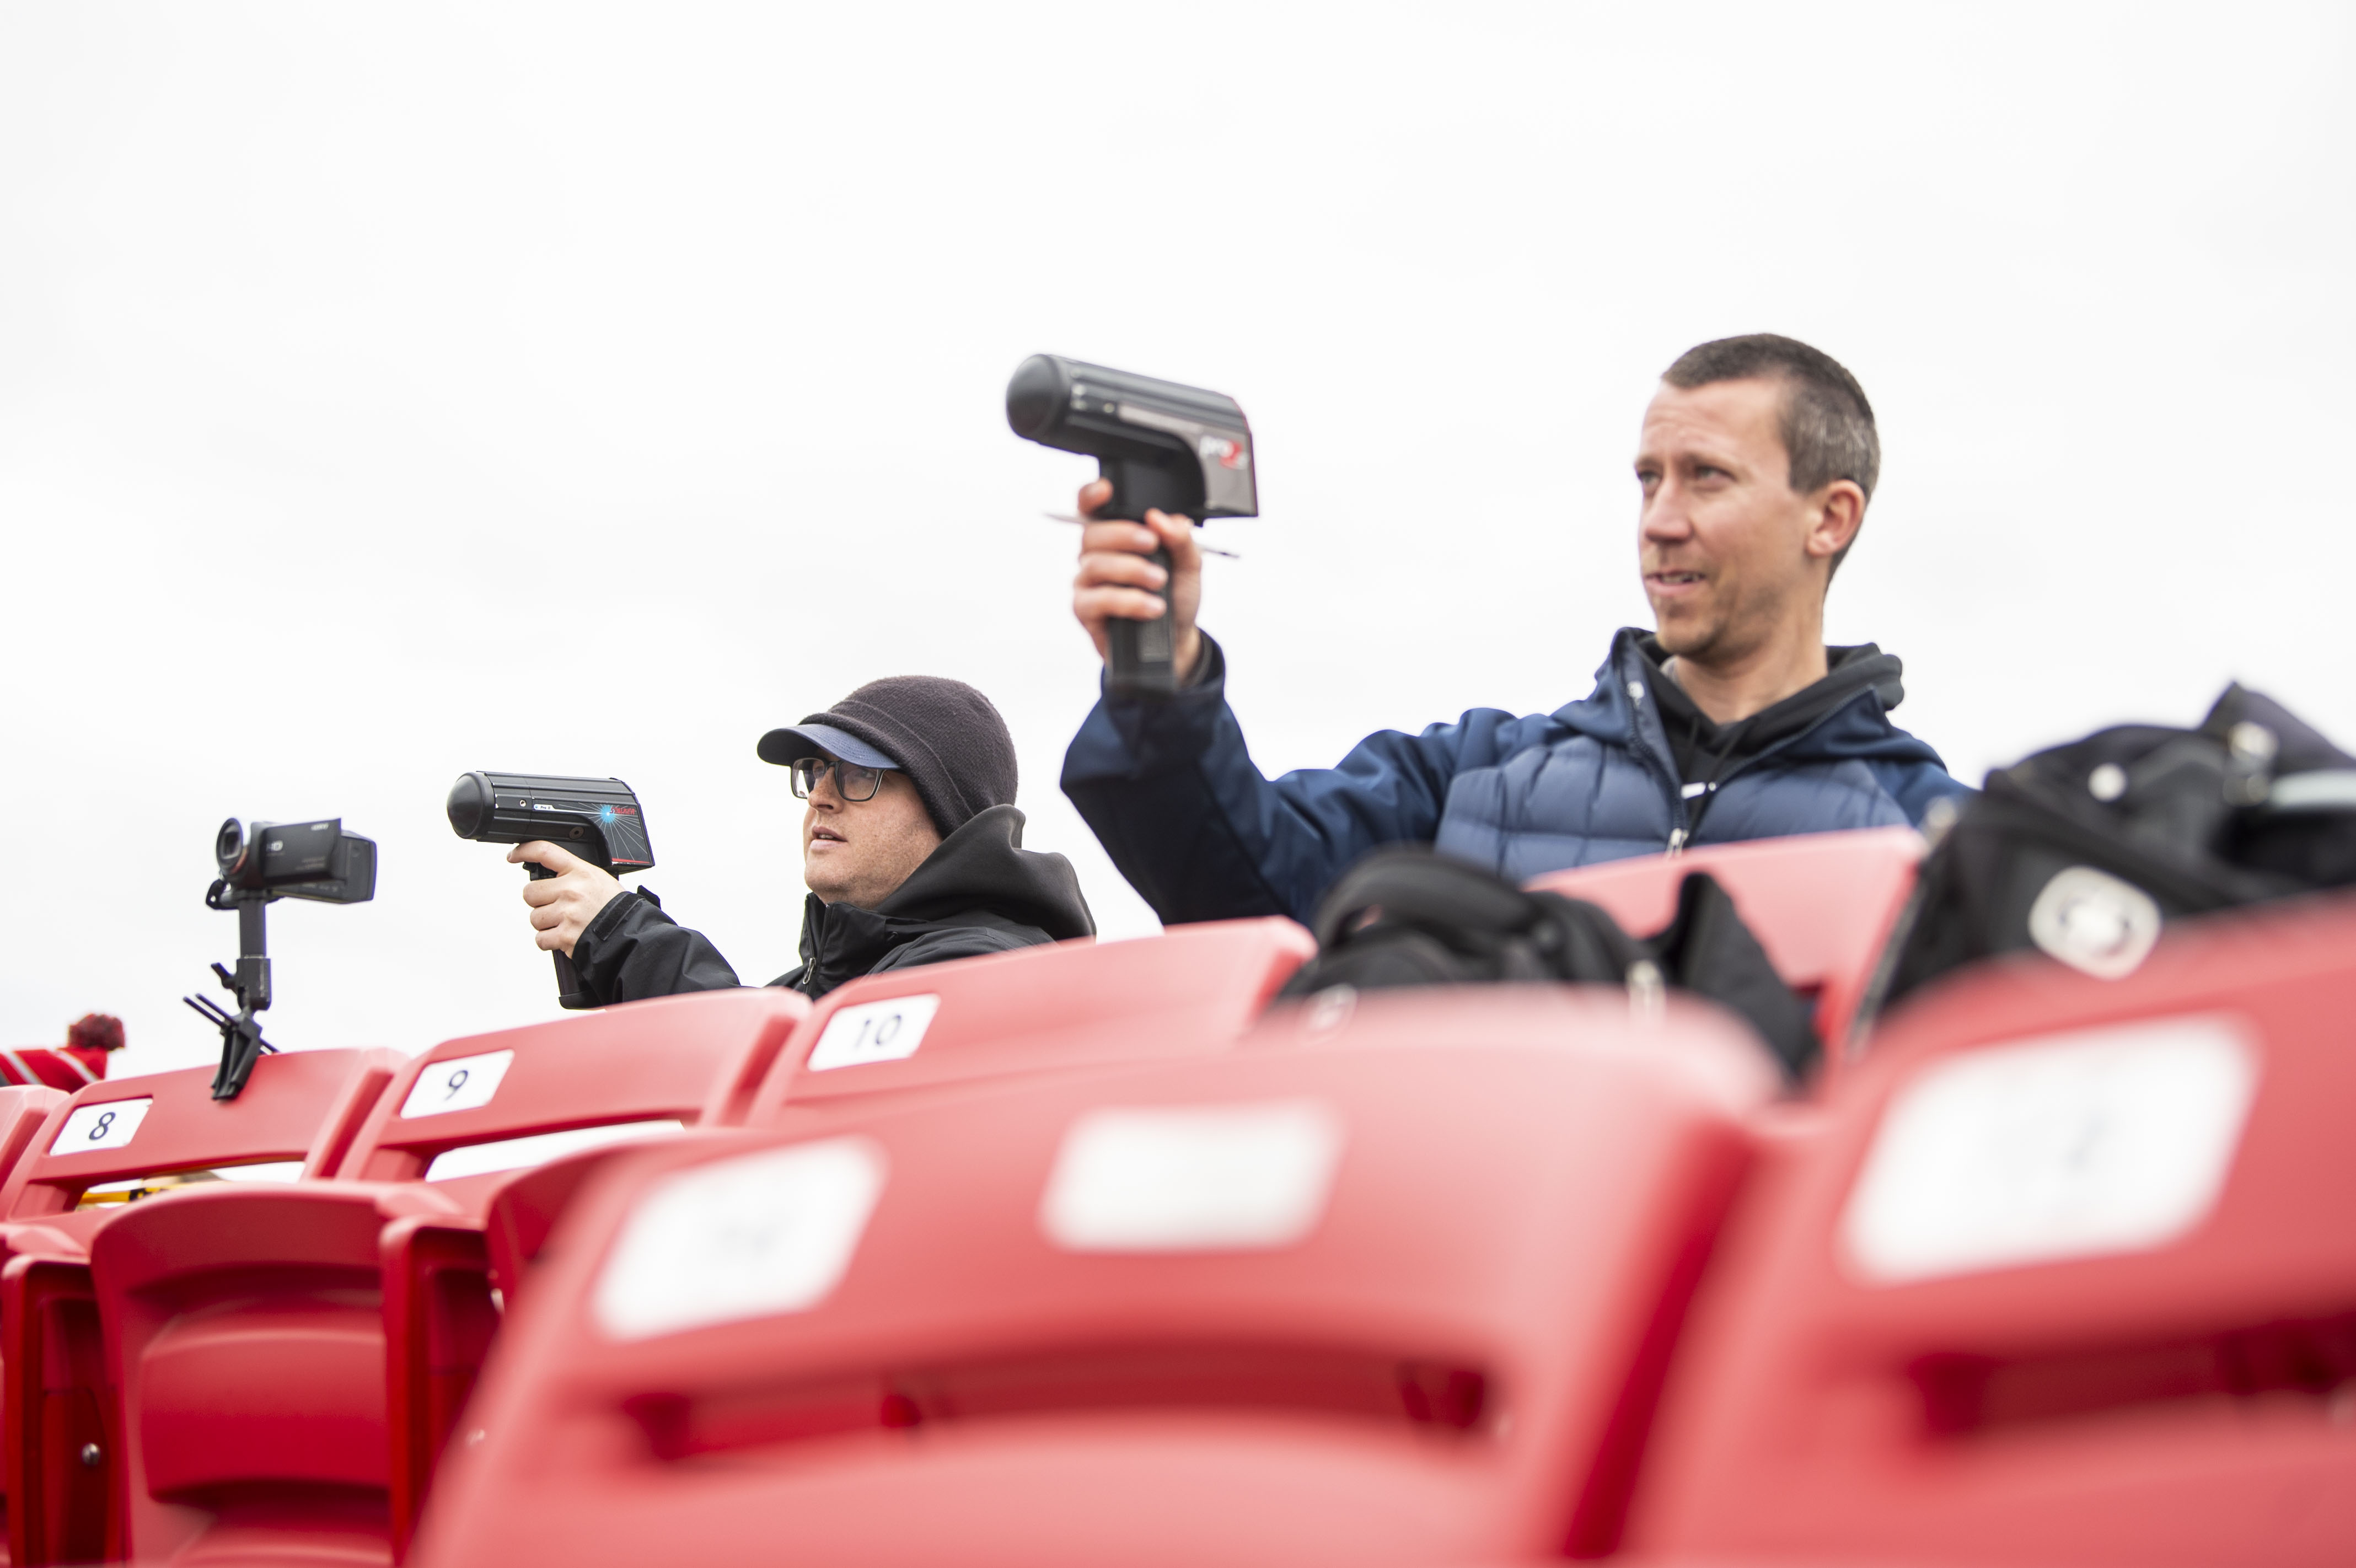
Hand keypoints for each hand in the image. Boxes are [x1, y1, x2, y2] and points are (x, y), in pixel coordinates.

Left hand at [510, 841, 623, 957]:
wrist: (628, 933)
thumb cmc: (614, 908)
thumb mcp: (598, 879)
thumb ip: (572, 875)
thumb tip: (547, 878)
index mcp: (581, 872)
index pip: (545, 852)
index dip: (524, 851)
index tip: (514, 855)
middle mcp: (572, 890)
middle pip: (530, 892)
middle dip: (539, 901)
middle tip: (556, 906)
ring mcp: (567, 913)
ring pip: (534, 917)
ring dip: (545, 923)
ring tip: (565, 923)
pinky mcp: (565, 936)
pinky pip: (540, 938)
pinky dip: (549, 941)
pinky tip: (564, 936)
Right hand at [1070, 477, 1203, 683]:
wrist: (1177, 637)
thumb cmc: (1175, 595)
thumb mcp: (1189, 563)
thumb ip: (1180, 538)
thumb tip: (1161, 518)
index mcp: (1116, 537)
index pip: (1092, 509)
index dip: (1091, 495)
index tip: (1107, 490)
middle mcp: (1096, 556)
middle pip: (1091, 533)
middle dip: (1124, 535)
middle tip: (1153, 544)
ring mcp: (1088, 583)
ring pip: (1095, 565)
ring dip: (1131, 571)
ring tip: (1159, 581)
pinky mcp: (1086, 611)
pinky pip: (1097, 600)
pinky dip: (1127, 601)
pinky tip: (1150, 605)